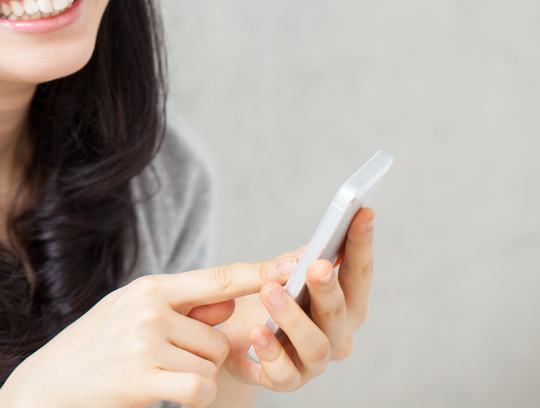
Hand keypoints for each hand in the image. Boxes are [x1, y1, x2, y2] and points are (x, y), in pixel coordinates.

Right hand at [0, 257, 295, 407]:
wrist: (47, 386)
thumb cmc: (94, 352)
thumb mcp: (131, 316)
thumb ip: (179, 309)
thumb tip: (226, 305)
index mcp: (151, 288)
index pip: (219, 278)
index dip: (261, 274)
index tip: (297, 266)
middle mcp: (150, 308)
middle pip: (220, 338)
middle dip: (202, 359)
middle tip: (160, 364)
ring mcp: (144, 341)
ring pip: (211, 367)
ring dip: (192, 382)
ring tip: (151, 379)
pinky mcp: (142, 376)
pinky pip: (199, 390)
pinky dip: (191, 400)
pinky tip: (159, 395)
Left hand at [219, 208, 375, 391]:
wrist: (232, 339)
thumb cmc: (264, 300)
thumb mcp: (279, 274)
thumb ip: (296, 262)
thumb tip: (315, 247)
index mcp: (343, 303)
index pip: (358, 274)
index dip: (362, 245)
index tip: (362, 213)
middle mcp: (337, 334)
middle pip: (343, 312)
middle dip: (329, 288)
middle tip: (315, 266)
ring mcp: (313, 362)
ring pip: (316, 346)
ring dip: (294, 318)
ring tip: (270, 292)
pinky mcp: (286, 381)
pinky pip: (284, 373)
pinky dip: (270, 352)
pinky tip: (256, 332)